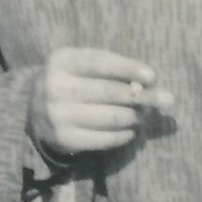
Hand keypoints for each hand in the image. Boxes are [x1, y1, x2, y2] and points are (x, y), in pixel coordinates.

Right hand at [27, 49, 174, 162]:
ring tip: (145, 115)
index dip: (128, 68)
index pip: (100, 63)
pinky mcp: (64, 139)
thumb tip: (150, 82)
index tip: (153, 76)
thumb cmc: (73, 81)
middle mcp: (56, 88)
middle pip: (109, 92)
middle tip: (167, 99)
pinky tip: (131, 130)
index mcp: (62, 61)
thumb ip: (113, 68)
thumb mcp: (83, 65)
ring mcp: (58, 116)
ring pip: (111, 117)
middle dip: (142, 96)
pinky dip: (124, 135)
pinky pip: (104, 139)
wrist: (35, 110)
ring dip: (136, 117)